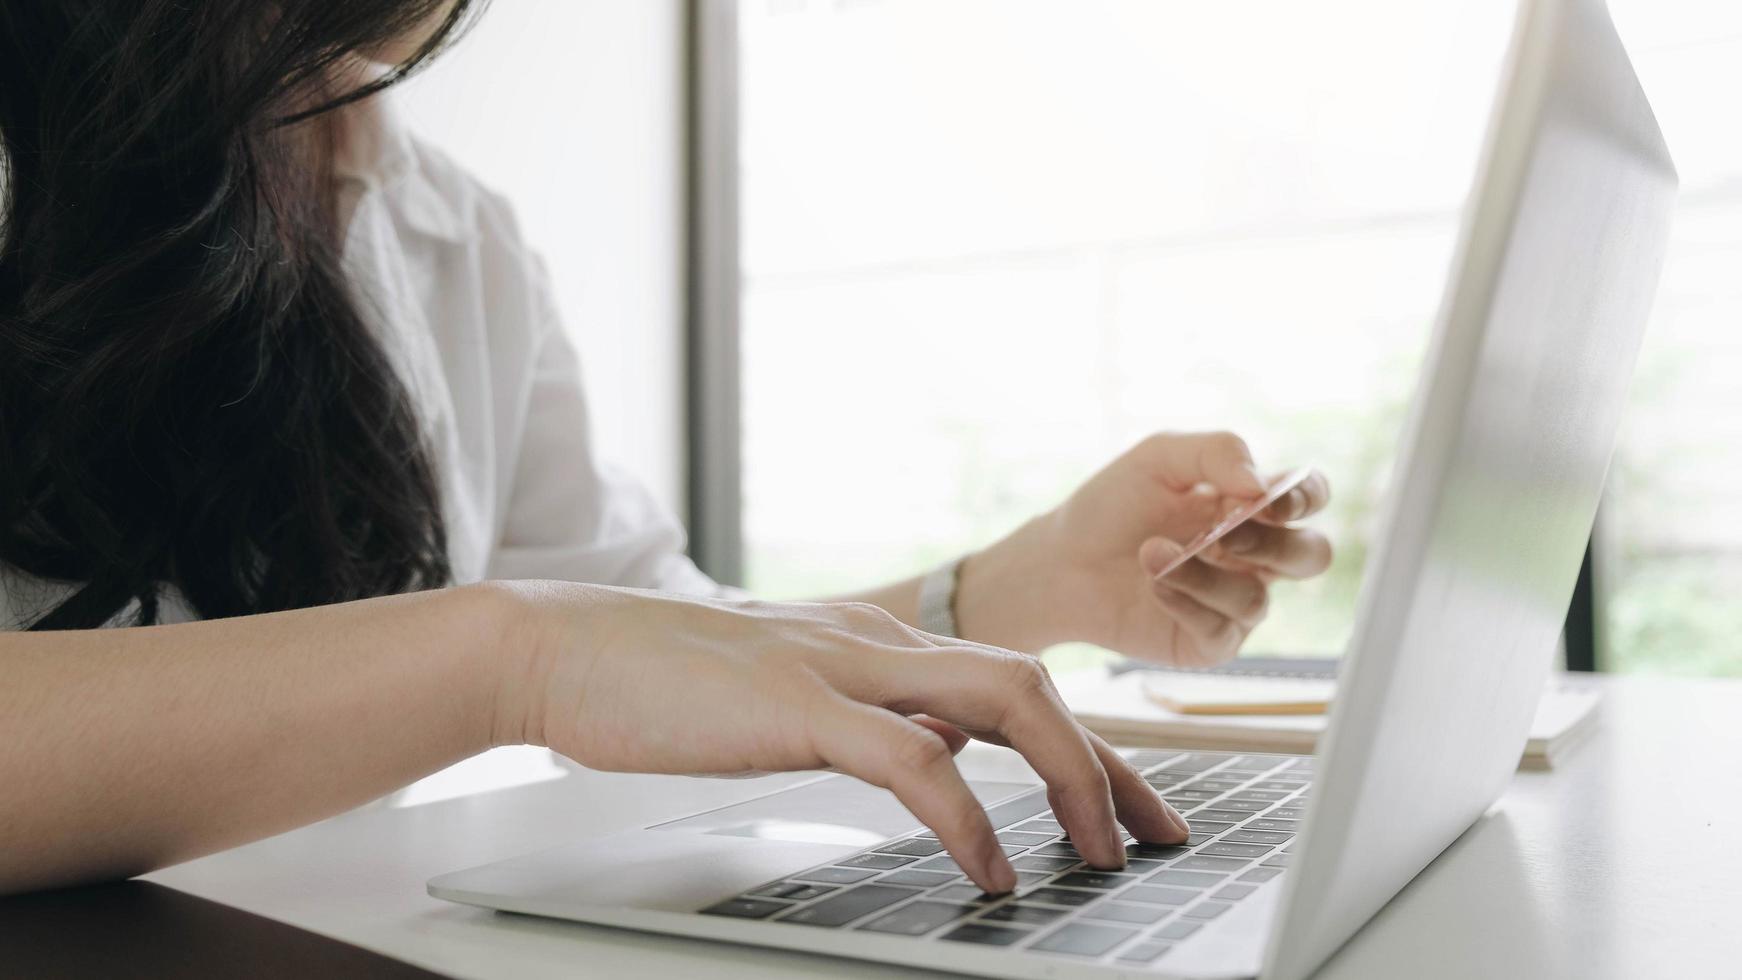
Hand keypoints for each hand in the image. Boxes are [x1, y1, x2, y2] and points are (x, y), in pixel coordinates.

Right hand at [504, 584, 1189, 893]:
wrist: (560, 649)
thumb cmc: (660, 681)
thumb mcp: (792, 693)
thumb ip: (871, 715)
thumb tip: (943, 751)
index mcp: (876, 642)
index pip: (1013, 685)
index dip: (1089, 745)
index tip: (1132, 806)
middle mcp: (876, 642)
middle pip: (1034, 685)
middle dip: (1110, 762)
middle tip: (1155, 836)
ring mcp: (839, 665)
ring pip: (1000, 698)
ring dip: (1068, 775)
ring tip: (1097, 851)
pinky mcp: (795, 703)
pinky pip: (911, 757)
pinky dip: (966, 815)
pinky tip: (987, 866)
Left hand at [957, 432, 1331, 665]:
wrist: (1061, 561)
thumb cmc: (1113, 506)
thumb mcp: (1159, 458)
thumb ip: (1217, 452)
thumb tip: (1262, 485)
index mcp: (1252, 505)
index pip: (1310, 497)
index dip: (1306, 497)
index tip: (1270, 499)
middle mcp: (1254, 555)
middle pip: (1312, 556)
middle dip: (1275, 544)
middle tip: (1225, 531)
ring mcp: (1234, 602)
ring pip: (1257, 599)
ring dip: (1205, 575)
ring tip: (1151, 553)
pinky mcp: (1208, 642)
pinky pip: (1220, 630)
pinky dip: (1187, 603)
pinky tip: (1154, 584)